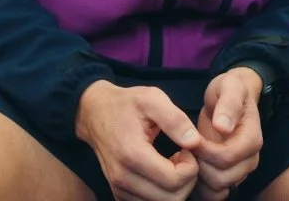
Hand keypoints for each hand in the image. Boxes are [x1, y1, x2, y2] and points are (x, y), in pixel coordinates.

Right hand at [76, 80, 203, 200]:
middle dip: (187, 179)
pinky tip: (161, 172)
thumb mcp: (152, 98)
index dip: (191, 167)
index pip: (174, 180)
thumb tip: (194, 142)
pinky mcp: (118, 193)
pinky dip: (162, 194)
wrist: (94, 113)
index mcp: (132, 154)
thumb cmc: (126, 104)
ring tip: (173, 164)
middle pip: (171, 198)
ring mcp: (119, 188)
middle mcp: (123, 177)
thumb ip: (175, 119)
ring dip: (175, 188)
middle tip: (183, 157)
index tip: (188, 148)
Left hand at [191, 67, 264, 200]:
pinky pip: (215, 194)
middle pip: (223, 178)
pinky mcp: (229, 177)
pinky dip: (202, 186)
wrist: (228, 98)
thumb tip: (223, 126)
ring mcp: (240, 171)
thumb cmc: (228, 90)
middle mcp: (250, 159)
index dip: (206, 151)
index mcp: (252, 139)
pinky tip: (194, 166)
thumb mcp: (229, 86)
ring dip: (200, 176)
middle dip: (201, 164)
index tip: (192, 138)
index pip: (228, 157)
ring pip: (219, 189)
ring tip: (191, 155)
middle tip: (189, 147)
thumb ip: (228, 104)